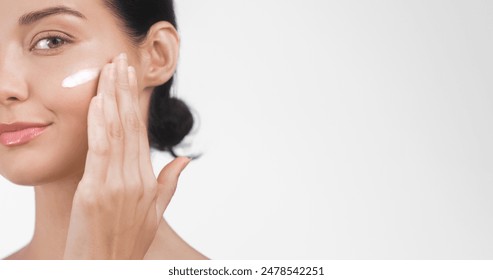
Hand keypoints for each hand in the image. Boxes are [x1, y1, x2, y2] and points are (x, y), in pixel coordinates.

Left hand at [63, 53, 189, 258]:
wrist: (106, 269)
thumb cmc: (128, 243)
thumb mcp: (155, 214)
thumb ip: (170, 183)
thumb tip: (185, 160)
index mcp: (149, 182)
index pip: (140, 133)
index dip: (135, 103)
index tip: (130, 79)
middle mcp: (135, 180)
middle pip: (130, 126)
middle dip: (124, 91)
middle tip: (120, 62)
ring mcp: (116, 185)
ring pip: (115, 133)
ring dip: (111, 99)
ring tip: (108, 71)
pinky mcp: (95, 192)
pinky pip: (99, 151)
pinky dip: (98, 124)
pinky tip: (97, 102)